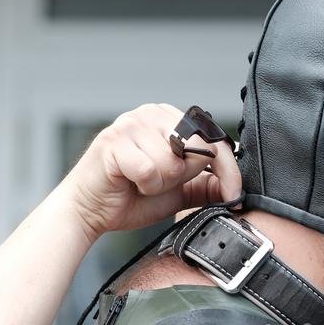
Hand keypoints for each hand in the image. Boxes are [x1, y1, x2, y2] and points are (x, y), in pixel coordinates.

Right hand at [63, 103, 242, 239]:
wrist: (89, 212)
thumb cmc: (130, 197)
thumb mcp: (178, 191)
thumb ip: (204, 185)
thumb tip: (233, 186)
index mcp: (168, 118)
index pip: (213, 138)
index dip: (228, 169)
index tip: (234, 194)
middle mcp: (150, 113)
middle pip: (196, 147)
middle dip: (183, 177)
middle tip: (157, 184)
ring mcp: (130, 123)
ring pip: (173, 162)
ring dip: (160, 183)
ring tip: (140, 183)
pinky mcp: (113, 141)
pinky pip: (150, 170)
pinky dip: (144, 186)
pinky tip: (128, 183)